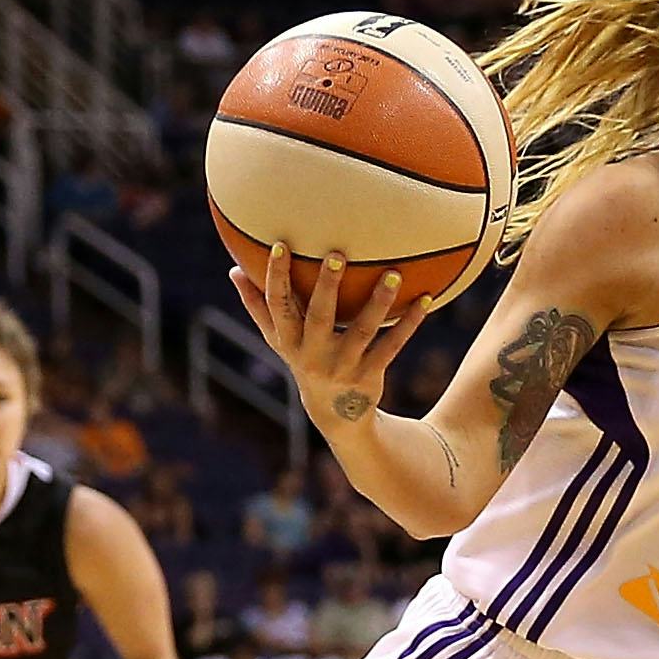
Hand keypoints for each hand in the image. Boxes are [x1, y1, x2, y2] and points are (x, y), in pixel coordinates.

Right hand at [230, 242, 434, 441]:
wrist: (336, 413)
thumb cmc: (304, 360)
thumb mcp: (279, 340)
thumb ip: (258, 306)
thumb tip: (233, 270)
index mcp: (289, 341)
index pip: (278, 306)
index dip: (277, 277)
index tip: (281, 245)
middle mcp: (314, 355)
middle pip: (319, 317)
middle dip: (326, 286)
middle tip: (336, 254)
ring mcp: (344, 366)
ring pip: (363, 331)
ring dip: (379, 303)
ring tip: (393, 274)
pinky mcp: (371, 374)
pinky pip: (392, 345)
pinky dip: (409, 324)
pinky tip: (424, 299)